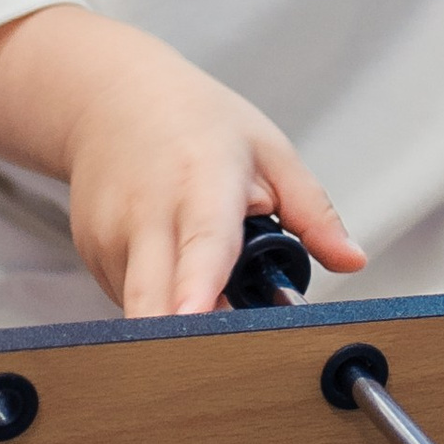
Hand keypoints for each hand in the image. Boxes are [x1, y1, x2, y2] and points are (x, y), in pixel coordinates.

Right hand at [0, 8, 364, 319]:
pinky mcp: (91, 257)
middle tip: (234, 345)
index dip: (199, 288)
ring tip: (210, 275)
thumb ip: (312, 210)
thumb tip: (352, 260)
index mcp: (201, 181)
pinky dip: (161, 301)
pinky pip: (132, 303)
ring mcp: (109, 238)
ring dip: (183, 317)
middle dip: (189, 336)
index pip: (202, 244)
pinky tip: (174, 266)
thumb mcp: (269, 150)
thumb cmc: (196, 122)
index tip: (198, 320)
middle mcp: (146, 213)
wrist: (112, 98)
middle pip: (153, 300)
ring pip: (145, 310)